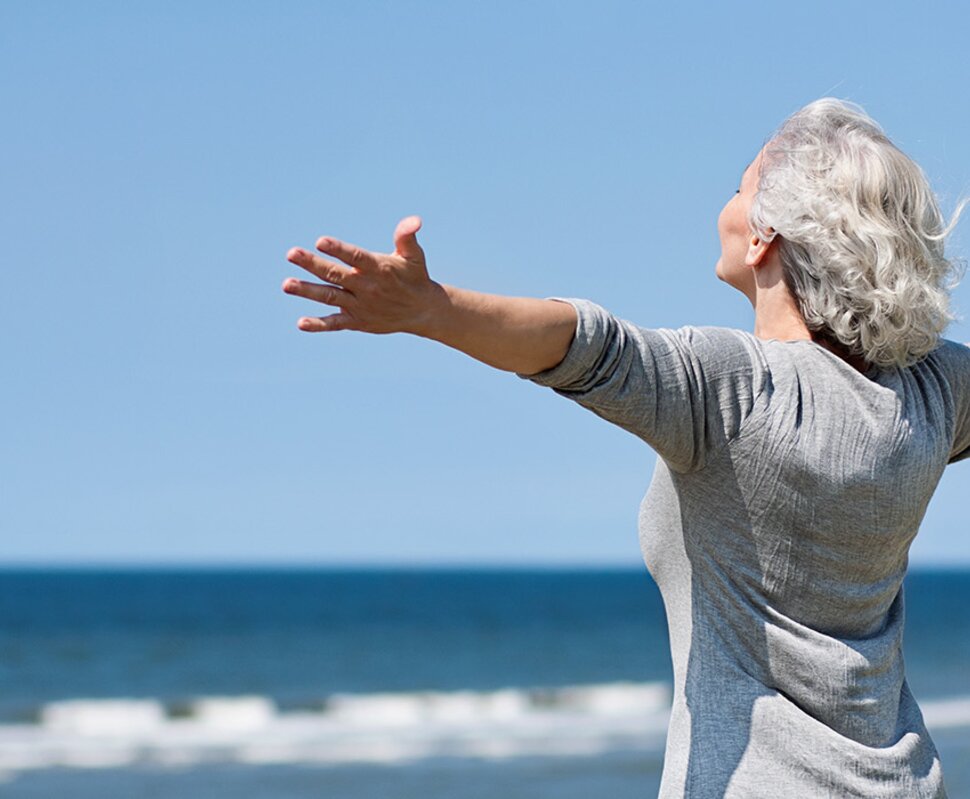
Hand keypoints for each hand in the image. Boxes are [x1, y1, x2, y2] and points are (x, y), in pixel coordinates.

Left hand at [282, 215, 439, 334]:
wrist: (423, 311)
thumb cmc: (414, 276)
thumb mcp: (414, 255)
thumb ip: (407, 237)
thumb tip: (415, 221)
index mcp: (378, 268)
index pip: (356, 257)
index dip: (339, 250)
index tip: (320, 242)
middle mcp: (367, 287)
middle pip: (335, 274)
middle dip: (312, 264)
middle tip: (291, 253)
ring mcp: (360, 305)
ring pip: (330, 297)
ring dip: (308, 290)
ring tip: (287, 284)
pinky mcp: (357, 321)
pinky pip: (335, 323)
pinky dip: (319, 325)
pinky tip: (301, 323)